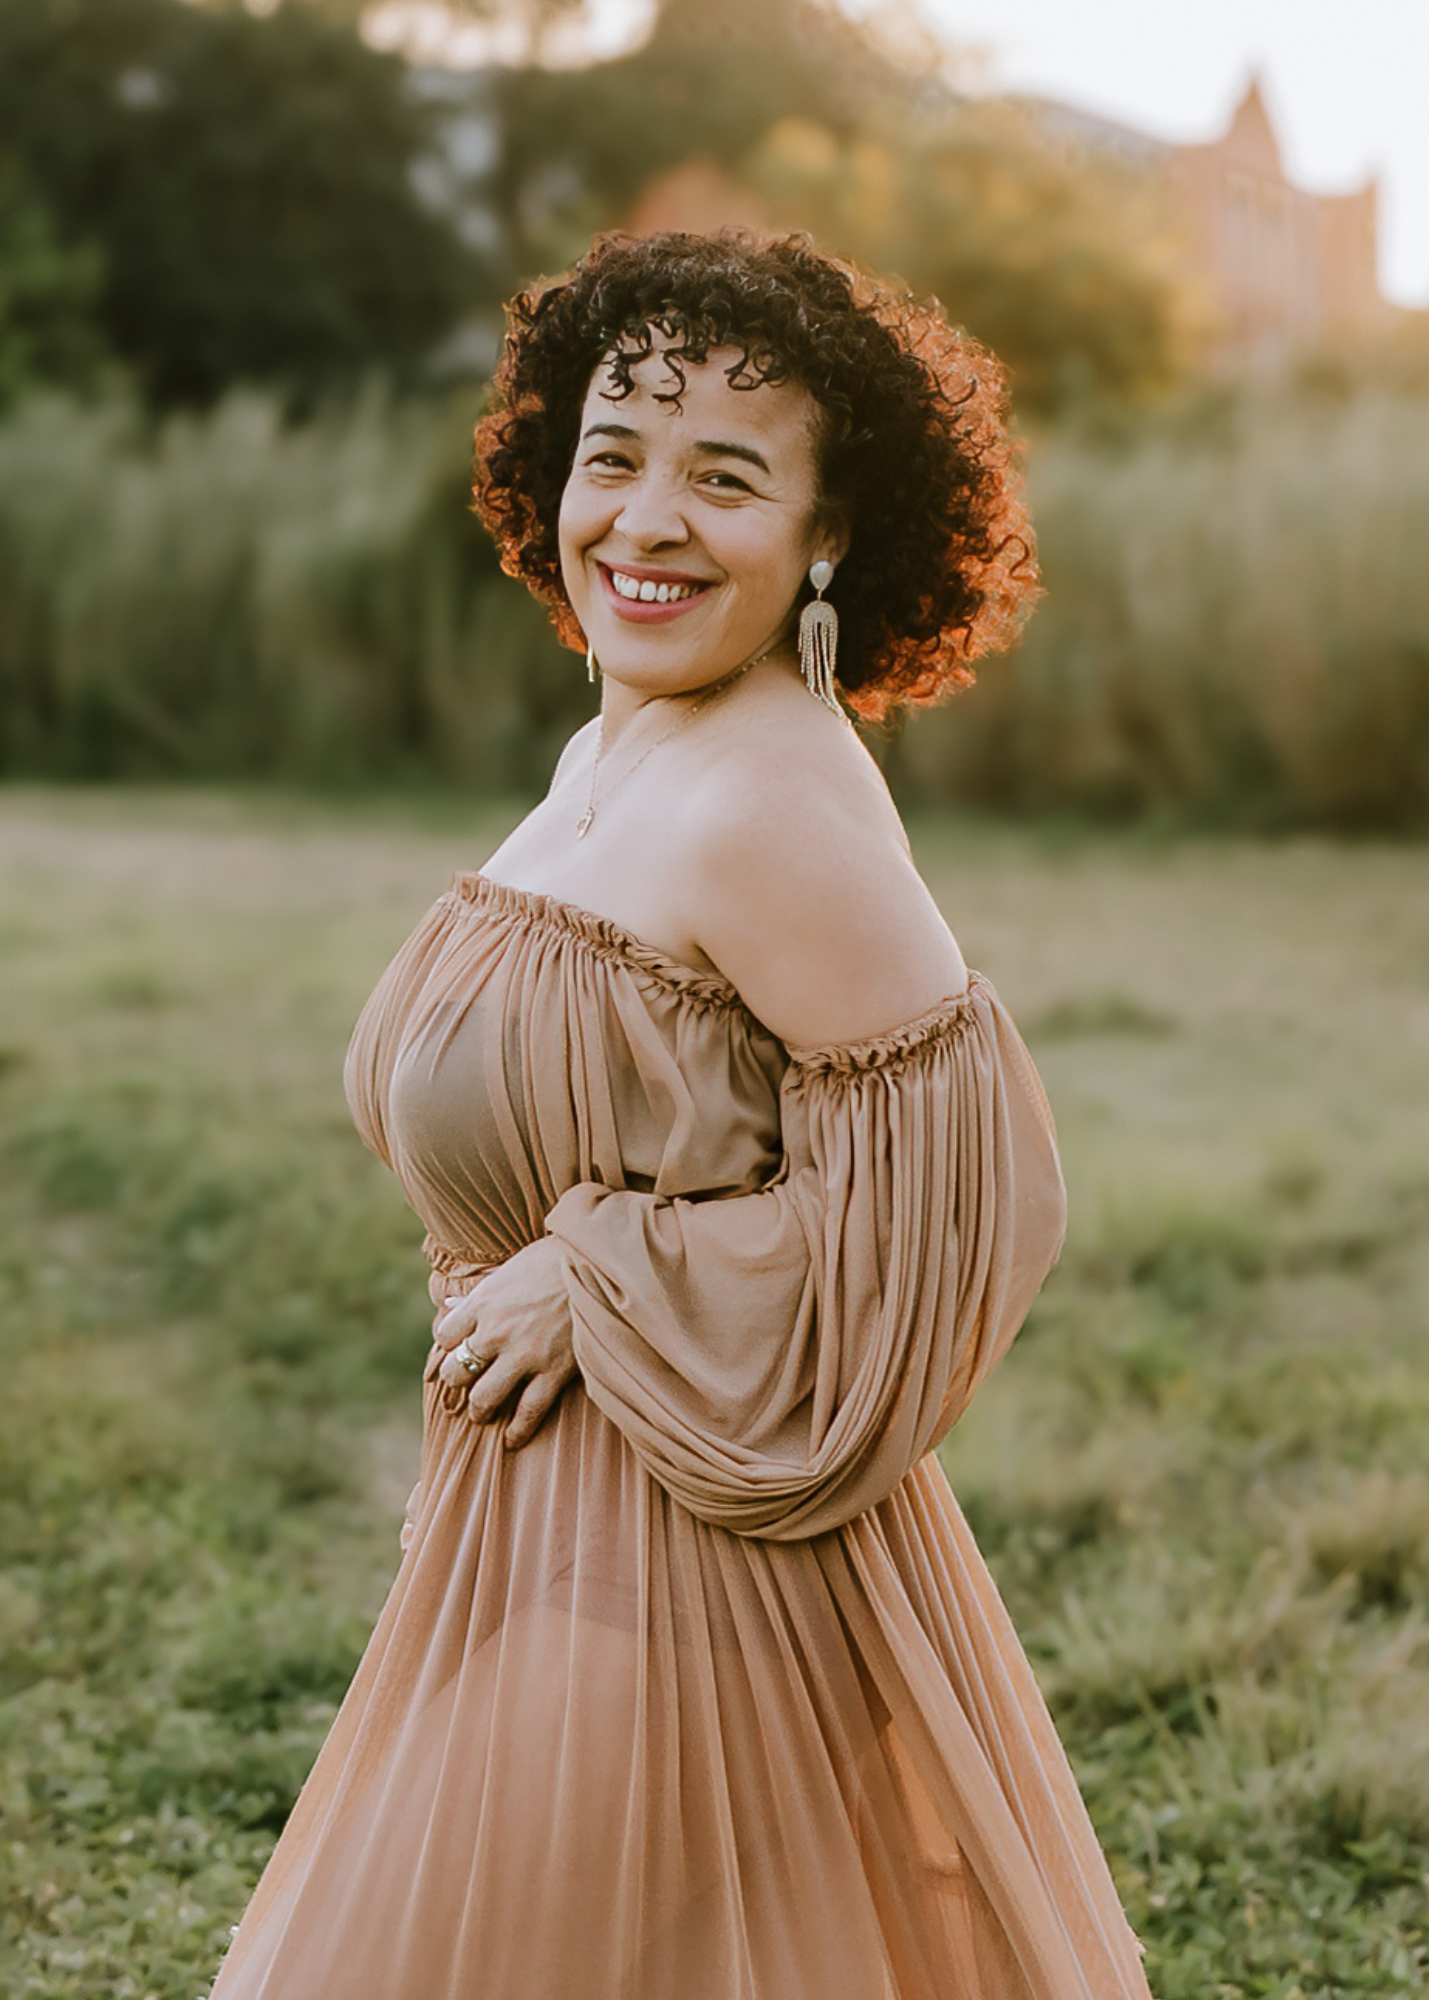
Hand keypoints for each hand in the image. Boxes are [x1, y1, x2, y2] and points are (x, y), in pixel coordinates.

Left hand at [433, 1236, 576, 1448]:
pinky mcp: (554, 1370)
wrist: (598, 1263)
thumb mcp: (510, 1268)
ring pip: (485, 1397)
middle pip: (458, 1370)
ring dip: (480, 1410)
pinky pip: (528, 1411)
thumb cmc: (554, 1259)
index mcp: (483, 1302)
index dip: (449, 1346)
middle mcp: (496, 1331)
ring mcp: (524, 1354)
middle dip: (458, 1381)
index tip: (458, 1349)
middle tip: (466, 1386)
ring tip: (483, 1414)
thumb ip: (480, 1292)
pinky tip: (512, 1440)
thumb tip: (451, 1304)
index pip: (445, 1336)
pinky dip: (517, 1430)